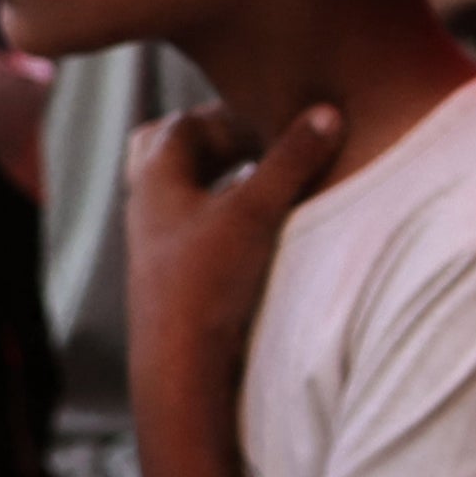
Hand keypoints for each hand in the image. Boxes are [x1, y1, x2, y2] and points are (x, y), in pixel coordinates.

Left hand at [117, 103, 341, 410]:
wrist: (181, 363)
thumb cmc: (207, 281)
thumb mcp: (257, 211)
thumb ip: (293, 159)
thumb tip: (327, 114)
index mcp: (156, 176)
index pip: (188, 123)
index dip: (233, 116)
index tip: (277, 122)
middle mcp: (148, 203)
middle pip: (171, 150)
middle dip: (214, 139)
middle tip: (258, 141)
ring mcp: (157, 240)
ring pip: (182, 188)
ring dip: (218, 176)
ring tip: (261, 179)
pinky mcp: (172, 272)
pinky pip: (192, 223)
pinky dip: (221, 211)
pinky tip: (254, 228)